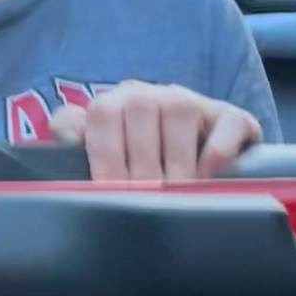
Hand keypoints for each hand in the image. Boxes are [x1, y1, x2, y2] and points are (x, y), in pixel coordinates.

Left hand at [49, 80, 260, 180]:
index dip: (104, 157)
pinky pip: (227, 121)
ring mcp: (192, 101)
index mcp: (114, 101)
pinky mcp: (231, 116)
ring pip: (179, 110)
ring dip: (176, 159)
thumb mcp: (98, 150)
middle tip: (144, 201)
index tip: (110, 194)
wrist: (195, 156)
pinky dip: (217, 150)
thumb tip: (64, 131)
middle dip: (140, 164)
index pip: (102, 114)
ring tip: (175, 194)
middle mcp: (150, 94)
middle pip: (140, 110)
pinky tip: (207, 177)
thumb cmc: (133, 162)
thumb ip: (72, 136)